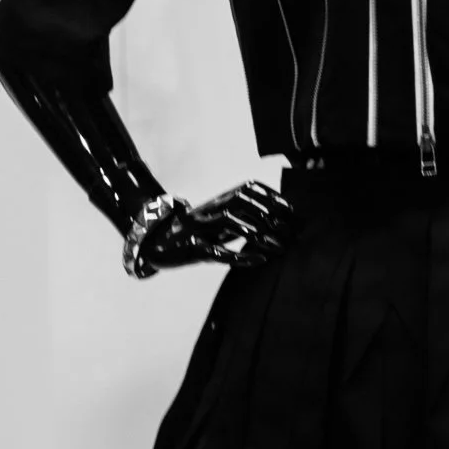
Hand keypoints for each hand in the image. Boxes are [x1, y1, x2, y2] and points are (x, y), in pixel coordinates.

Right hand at [126, 180, 292, 278]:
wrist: (157, 246)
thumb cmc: (197, 234)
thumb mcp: (220, 221)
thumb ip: (242, 217)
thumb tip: (277, 219)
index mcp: (216, 202)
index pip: (246, 189)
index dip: (270, 197)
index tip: (291, 211)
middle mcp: (207, 211)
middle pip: (239, 202)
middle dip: (267, 215)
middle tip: (288, 232)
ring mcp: (197, 229)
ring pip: (228, 222)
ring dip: (256, 233)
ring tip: (278, 246)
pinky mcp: (191, 250)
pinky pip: (217, 251)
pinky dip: (240, 256)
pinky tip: (259, 259)